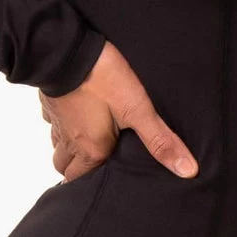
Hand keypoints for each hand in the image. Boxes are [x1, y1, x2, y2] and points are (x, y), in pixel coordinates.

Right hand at [39, 38, 198, 181]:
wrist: (67, 51)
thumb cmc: (102, 81)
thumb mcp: (137, 110)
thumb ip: (160, 140)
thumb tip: (187, 171)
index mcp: (90, 149)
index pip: (79, 181)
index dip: (88, 186)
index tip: (100, 185)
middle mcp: (69, 139)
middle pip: (63, 167)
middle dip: (76, 169)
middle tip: (94, 164)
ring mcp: (56, 119)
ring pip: (56, 145)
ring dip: (68, 148)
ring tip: (85, 142)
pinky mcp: (49, 101)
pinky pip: (52, 120)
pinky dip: (62, 122)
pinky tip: (74, 112)